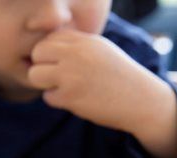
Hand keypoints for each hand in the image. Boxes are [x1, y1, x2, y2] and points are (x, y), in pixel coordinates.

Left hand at [28, 29, 176, 157]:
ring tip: (63, 87)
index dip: (50, 53)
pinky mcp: (70, 96)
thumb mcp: (100, 51)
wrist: (140, 99)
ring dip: (45, 84)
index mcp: (84, 40)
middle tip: (56, 77)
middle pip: (37, 53)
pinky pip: (47, 97)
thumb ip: (75, 46)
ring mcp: (72, 74)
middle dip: (42, 66)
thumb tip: (46, 49)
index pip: (49, 38)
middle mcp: (77, 53)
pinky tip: (75, 99)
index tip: (61, 64)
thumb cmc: (118, 76)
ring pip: (35, 75)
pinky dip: (58, 100)